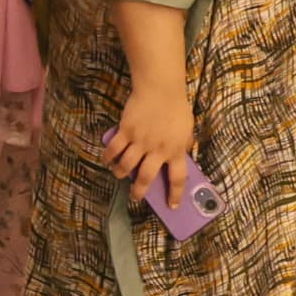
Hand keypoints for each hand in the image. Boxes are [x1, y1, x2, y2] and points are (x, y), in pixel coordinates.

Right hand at [103, 80, 197, 211]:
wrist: (160, 89)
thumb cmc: (176, 108)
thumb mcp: (187, 129)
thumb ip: (183, 145)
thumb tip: (180, 156)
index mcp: (176, 150)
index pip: (178, 179)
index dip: (174, 194)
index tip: (172, 206)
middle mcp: (157, 149)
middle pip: (146, 178)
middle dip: (139, 191)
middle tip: (135, 197)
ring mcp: (140, 141)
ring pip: (126, 165)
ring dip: (120, 173)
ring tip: (118, 175)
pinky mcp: (126, 131)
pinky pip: (114, 149)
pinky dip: (109, 157)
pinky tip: (108, 160)